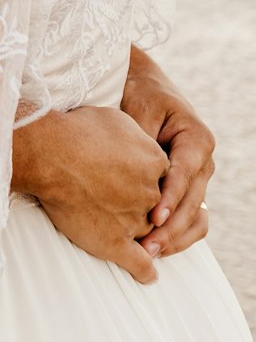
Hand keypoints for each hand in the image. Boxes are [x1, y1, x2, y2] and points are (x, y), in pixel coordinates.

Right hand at [14, 105, 169, 283]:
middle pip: (155, 205)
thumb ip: (136, 134)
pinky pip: (139, 263)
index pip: (161, 176)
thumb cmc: (78, 131)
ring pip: (146, 231)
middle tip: (118, 199)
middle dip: (141, 204)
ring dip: (140, 233)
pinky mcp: (116, 243)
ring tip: (122, 230)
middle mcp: (151, 193)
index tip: (128, 177)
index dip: (143, 178)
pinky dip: (145, 271)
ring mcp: (135, 220)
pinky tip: (148, 276)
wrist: (51, 154)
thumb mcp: (116, 119)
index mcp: (156, 163)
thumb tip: (140, 140)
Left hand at [120, 47, 214, 258]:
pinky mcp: (187, 189)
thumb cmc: (141, 96)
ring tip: (149, 252)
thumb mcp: (140, 110)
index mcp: (197, 140)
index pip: (185, 175)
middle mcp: (203, 162)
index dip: (169, 198)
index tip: (153, 218)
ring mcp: (198, 178)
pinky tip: (155, 246)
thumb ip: (142, 141)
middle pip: (192, 202)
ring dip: (175, 237)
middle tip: (146, 246)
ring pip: (196, 216)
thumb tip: (138, 172)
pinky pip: (190, 218)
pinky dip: (176, 234)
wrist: (144, 88)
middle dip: (170, 227)